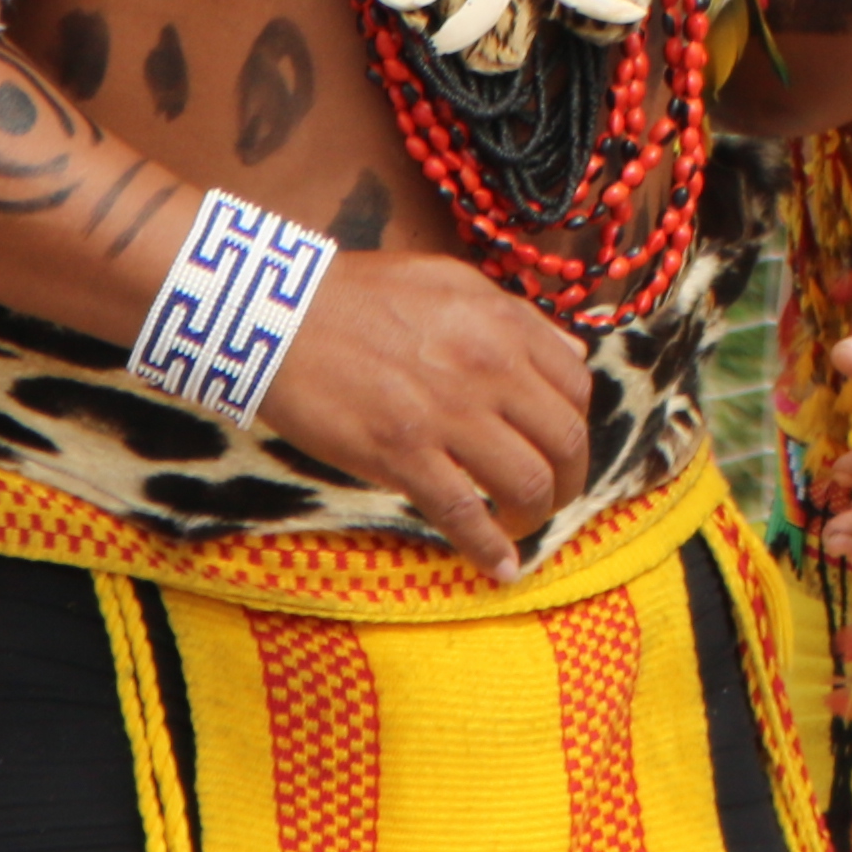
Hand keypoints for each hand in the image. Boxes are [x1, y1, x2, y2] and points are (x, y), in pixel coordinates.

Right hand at [257, 238, 597, 586]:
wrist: (276, 313)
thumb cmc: (357, 296)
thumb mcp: (450, 282)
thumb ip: (515, 318)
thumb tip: (570, 356)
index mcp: (503, 323)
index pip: (576, 388)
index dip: (574, 427)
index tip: (559, 448)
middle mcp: (489, 367)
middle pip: (565, 441)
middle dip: (569, 481)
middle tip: (553, 498)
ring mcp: (447, 413)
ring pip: (526, 482)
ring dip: (535, 516)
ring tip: (520, 527)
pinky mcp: (402, 453)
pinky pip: (463, 512)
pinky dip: (488, 548)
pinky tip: (499, 569)